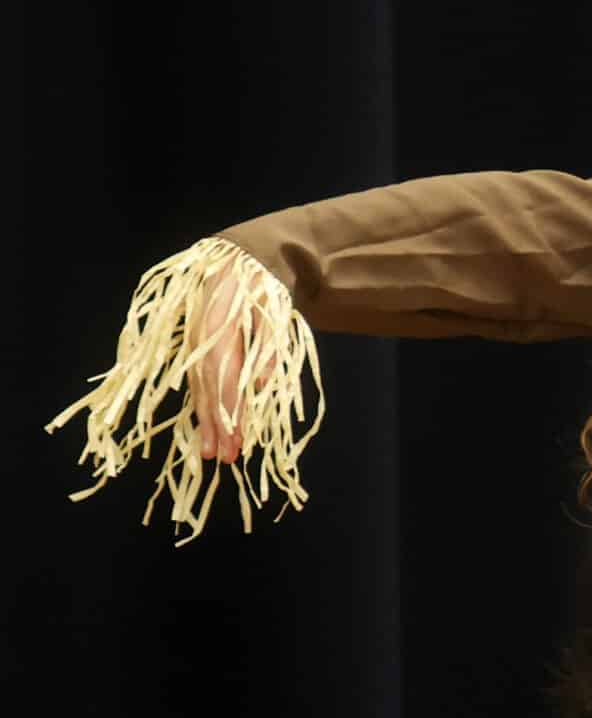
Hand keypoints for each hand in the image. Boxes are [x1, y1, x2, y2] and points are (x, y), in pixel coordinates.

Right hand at [189, 267, 249, 461]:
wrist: (238, 258)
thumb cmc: (259, 286)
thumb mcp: (270, 314)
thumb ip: (264, 350)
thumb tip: (259, 388)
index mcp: (219, 335)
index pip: (224, 383)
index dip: (229, 414)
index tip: (235, 442)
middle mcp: (202, 344)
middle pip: (209, 392)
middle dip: (217, 428)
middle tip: (224, 459)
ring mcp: (197, 346)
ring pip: (200, 390)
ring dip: (207, 423)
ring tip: (211, 452)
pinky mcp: (197, 348)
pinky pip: (199, 382)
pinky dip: (204, 404)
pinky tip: (208, 425)